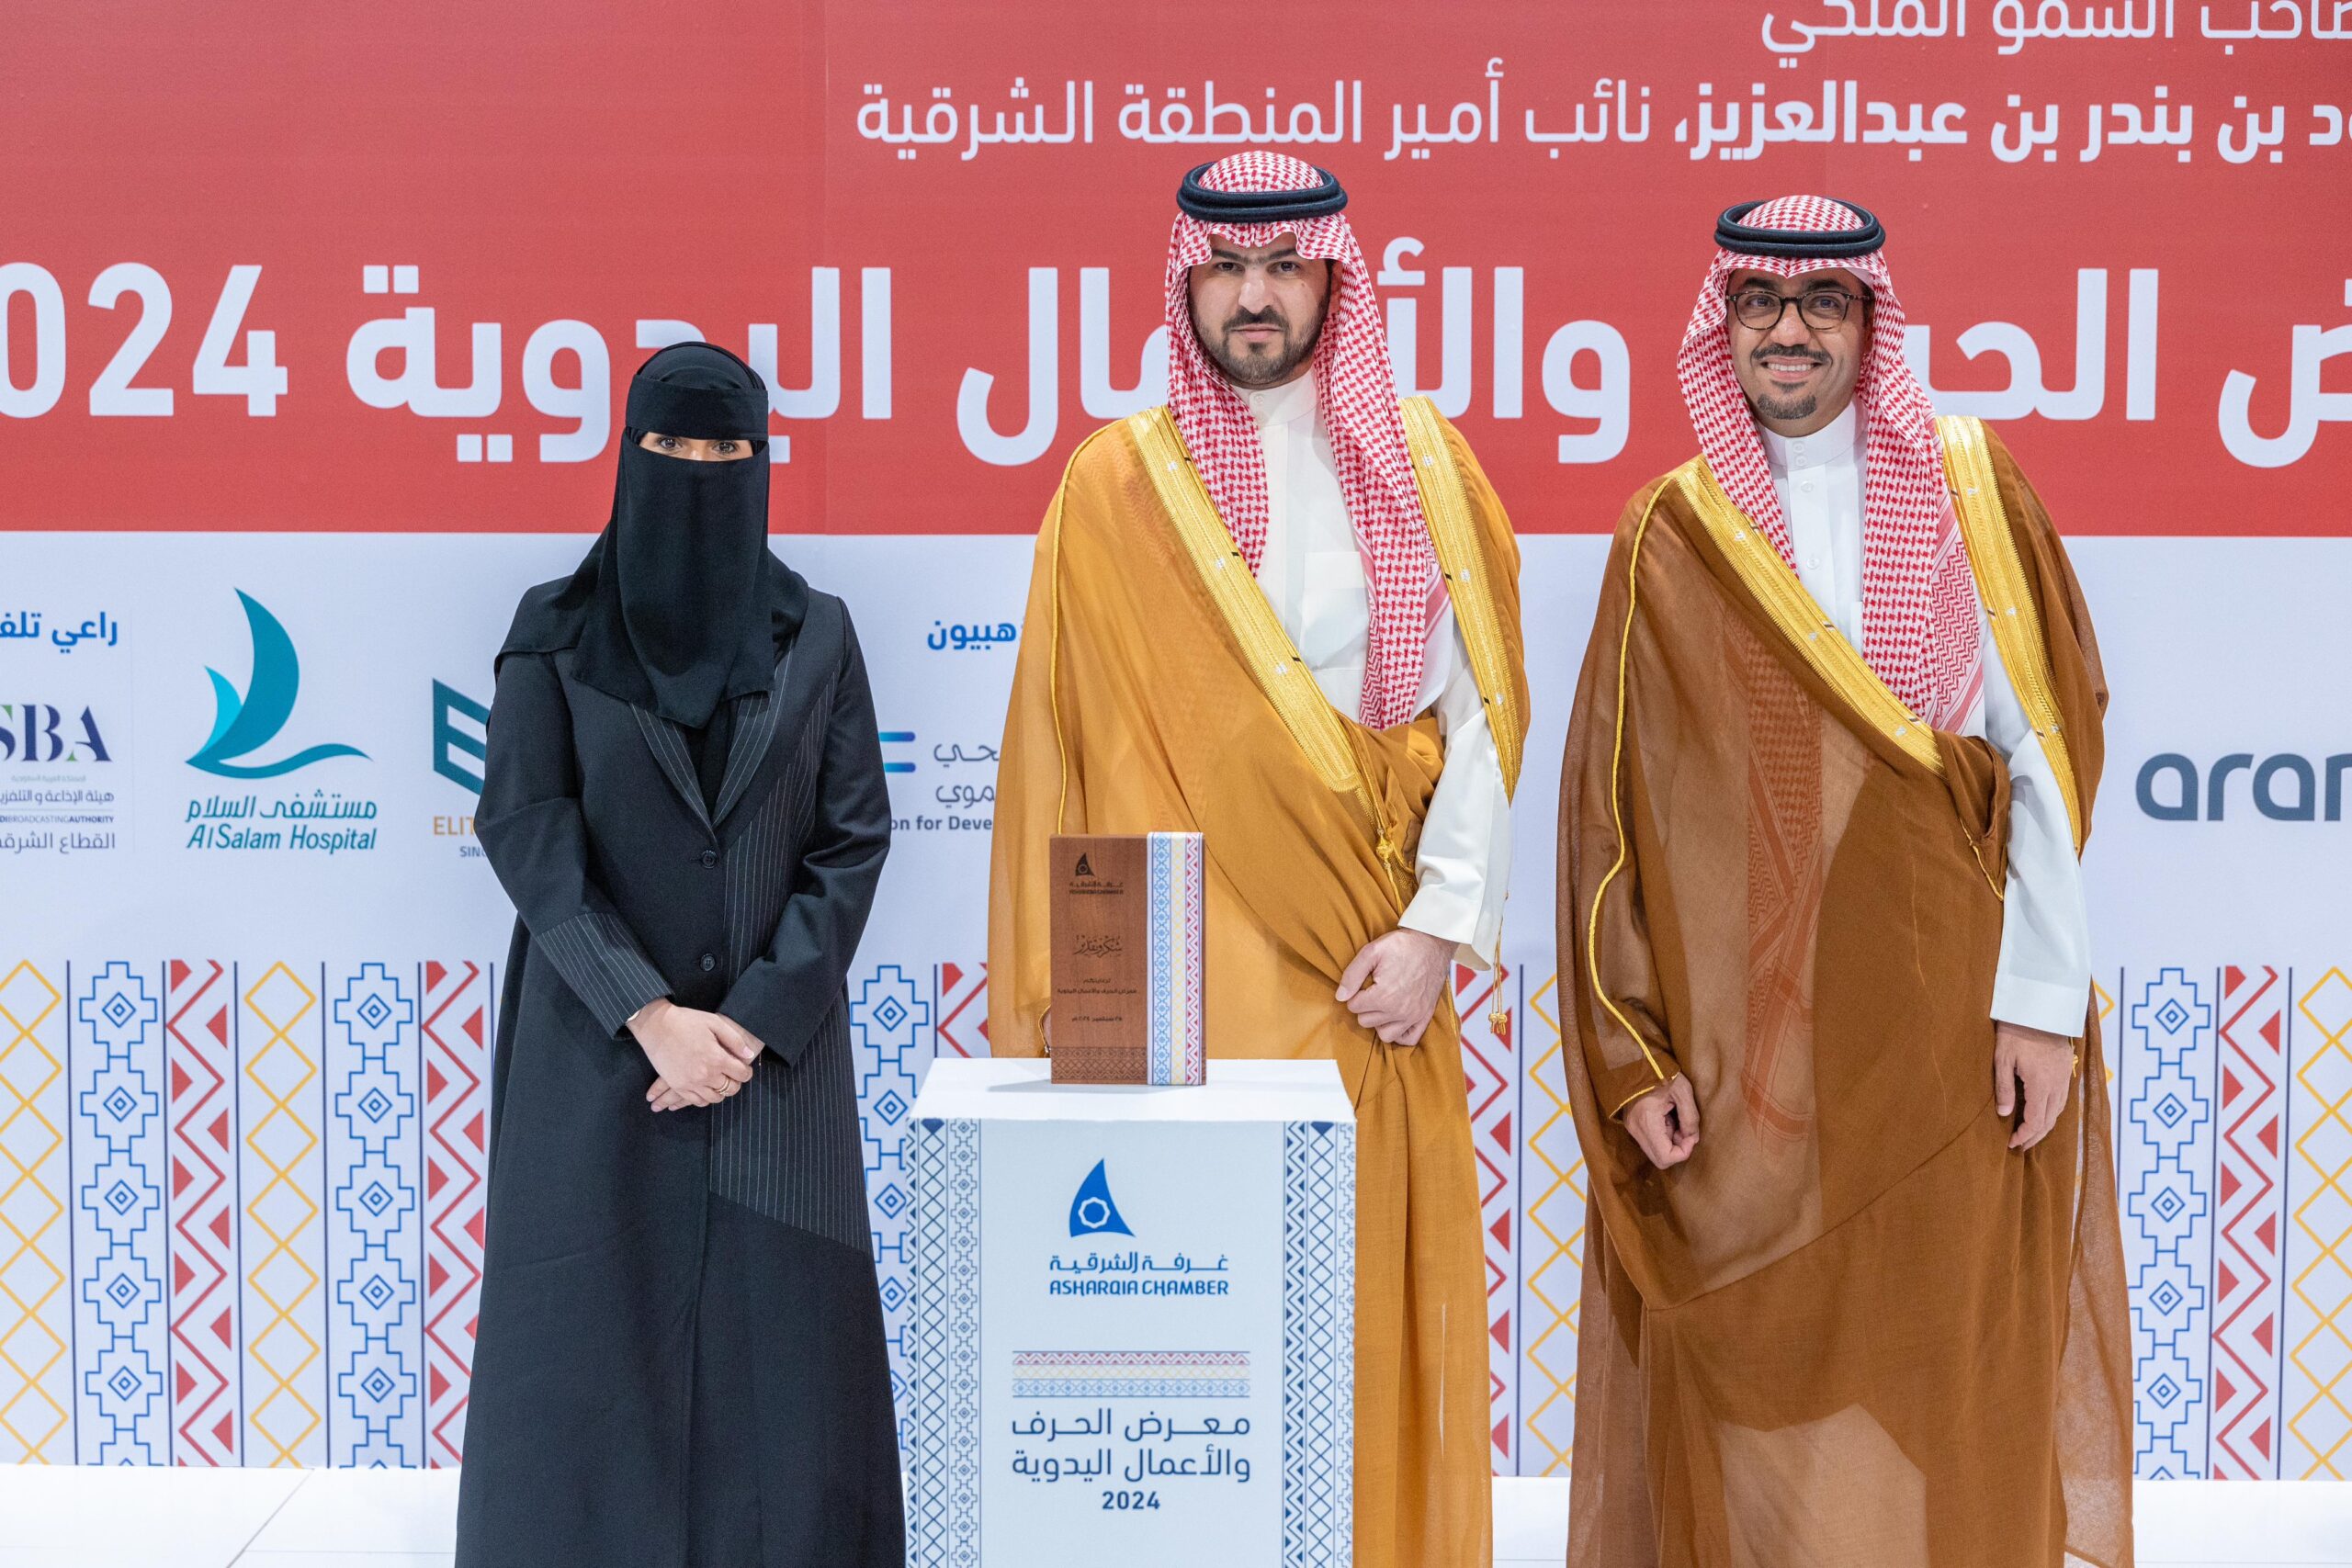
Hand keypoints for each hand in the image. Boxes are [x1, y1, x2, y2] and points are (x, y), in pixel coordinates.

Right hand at [629, 999, 760, 1110]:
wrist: (656, 1026)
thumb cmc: (686, 1021)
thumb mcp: (715, 1023)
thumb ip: (735, 1040)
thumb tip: (749, 1055)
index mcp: (717, 1059)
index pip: (742, 1075)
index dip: (746, 1072)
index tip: (744, 1069)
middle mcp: (706, 1075)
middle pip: (730, 1089)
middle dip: (735, 1083)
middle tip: (733, 1076)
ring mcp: (691, 1083)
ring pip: (714, 1098)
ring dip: (721, 1092)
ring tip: (720, 1083)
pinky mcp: (678, 1086)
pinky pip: (696, 1101)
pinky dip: (704, 1099)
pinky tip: (706, 1091)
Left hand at [1335, 927, 1453, 1045]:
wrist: (1433, 943)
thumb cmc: (1402, 945)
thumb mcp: (1372, 951)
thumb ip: (1352, 975)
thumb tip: (1340, 997)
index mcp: (1383, 996)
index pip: (1353, 1007)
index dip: (1356, 993)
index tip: (1365, 982)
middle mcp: (1398, 1011)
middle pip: (1365, 1021)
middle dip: (1365, 1006)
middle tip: (1374, 989)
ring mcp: (1413, 1016)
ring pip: (1383, 1033)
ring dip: (1379, 1021)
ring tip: (1383, 1003)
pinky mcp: (1424, 1017)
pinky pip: (1408, 1039)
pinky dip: (1400, 1032)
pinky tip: (1395, 1018)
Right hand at [1622, 1075, 1700, 1168]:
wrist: (1635, 1060)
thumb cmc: (1660, 1071)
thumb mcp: (1683, 1090)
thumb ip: (1690, 1117)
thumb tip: (1693, 1138)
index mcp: (1647, 1121)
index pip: (1665, 1157)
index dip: (1684, 1151)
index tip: (1691, 1134)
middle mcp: (1636, 1129)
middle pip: (1660, 1159)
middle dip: (1678, 1149)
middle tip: (1686, 1129)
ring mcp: (1632, 1128)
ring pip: (1656, 1152)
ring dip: (1671, 1142)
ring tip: (1677, 1120)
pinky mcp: (1632, 1125)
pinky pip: (1651, 1142)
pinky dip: (1664, 1136)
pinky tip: (1668, 1118)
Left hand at [1994, 1021, 2074, 1150]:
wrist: (2040, 1010)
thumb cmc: (2017, 1032)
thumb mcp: (2002, 1059)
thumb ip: (2003, 1088)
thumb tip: (2003, 1114)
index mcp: (2040, 1085)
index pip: (2035, 1121)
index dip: (2024, 1136)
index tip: (2012, 1143)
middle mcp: (2057, 1086)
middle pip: (2049, 1121)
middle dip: (2035, 1136)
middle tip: (2020, 1146)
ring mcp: (2064, 1079)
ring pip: (2058, 1112)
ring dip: (2045, 1126)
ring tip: (2030, 1134)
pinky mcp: (2066, 1072)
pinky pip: (2062, 1100)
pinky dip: (2052, 1113)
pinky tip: (2042, 1114)